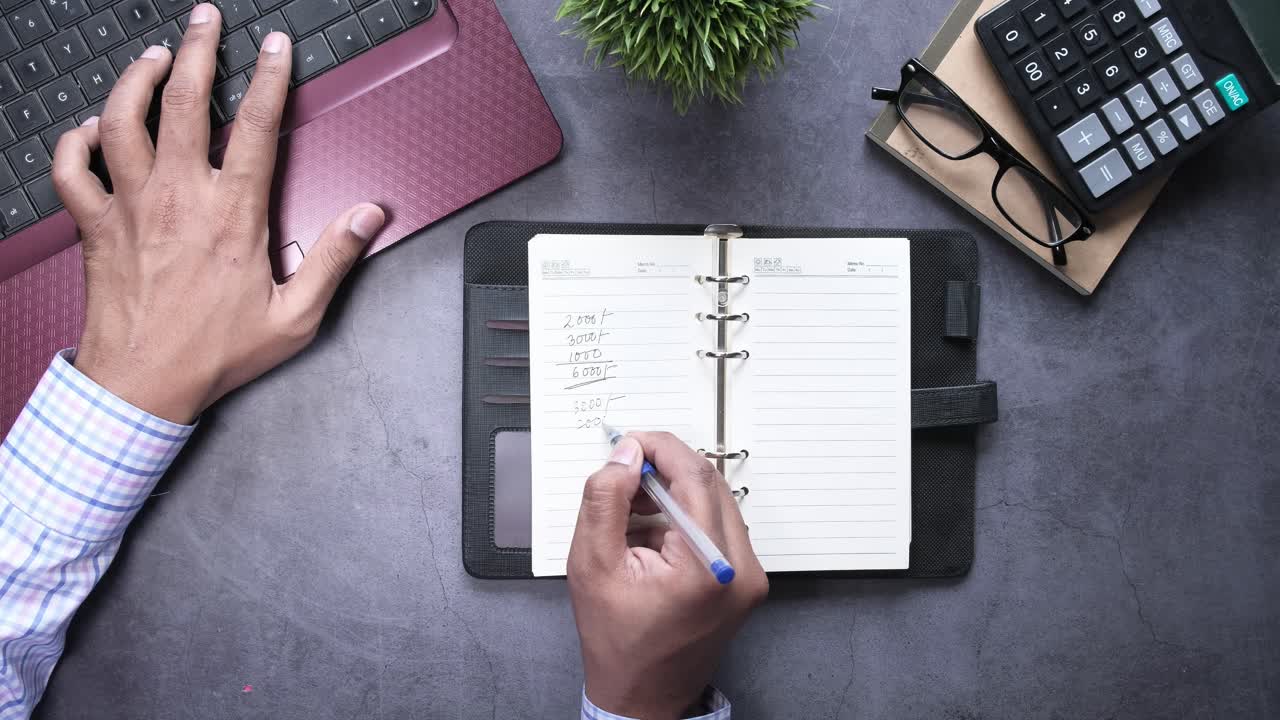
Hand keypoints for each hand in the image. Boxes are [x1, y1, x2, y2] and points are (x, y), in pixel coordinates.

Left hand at [53, 4, 384, 423]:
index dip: (267, 78)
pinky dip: (76, 139)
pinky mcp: (96, 225)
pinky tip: (91, 127)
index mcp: (232, 214)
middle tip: (204, 20)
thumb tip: (368, 215)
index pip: (254, 126)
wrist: (144, 385)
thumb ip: (335, 258)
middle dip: (196, 50)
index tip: (274, 47)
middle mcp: (177, 198)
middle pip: (181, 102)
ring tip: (155, 56)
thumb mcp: (297, 316)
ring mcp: (130, 207)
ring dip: (136, 79)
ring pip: (121, 119)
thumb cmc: (215, 353)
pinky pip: (72, 168)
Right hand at [567, 432, 767, 718]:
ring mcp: (750, 577)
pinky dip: (686, 515)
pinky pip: (720, 527)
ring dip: (676, 491)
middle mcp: (741, 570)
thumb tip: (625, 456)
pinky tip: (651, 529)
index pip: (694, 478)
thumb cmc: (617, 642)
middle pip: (711, 485)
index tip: (631, 442)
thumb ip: (605, 501)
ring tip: (631, 505)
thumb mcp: (592, 564)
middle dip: (666, 467)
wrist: (644, 697)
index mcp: (707, 568)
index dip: (661, 448)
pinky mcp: (746, 581)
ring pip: (717, 502)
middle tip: (626, 469)